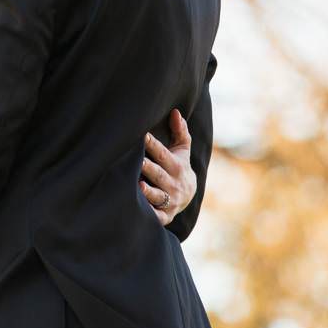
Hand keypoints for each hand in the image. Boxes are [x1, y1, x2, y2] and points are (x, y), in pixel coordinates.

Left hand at [140, 109, 196, 225]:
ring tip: (139, 186)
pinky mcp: (166, 215)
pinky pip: (158, 216)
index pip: (163, 154)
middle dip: (148, 168)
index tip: (142, 135)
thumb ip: (180, 131)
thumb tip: (175, 111)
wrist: (189, 196)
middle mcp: (174, 183)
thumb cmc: (179, 167)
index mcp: (176, 166)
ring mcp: (170, 200)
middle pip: (159, 174)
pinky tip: (139, 212)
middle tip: (137, 160)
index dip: (153, 145)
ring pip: (158, 196)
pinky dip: (150, 215)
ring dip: (149, 192)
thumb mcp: (182, 149)